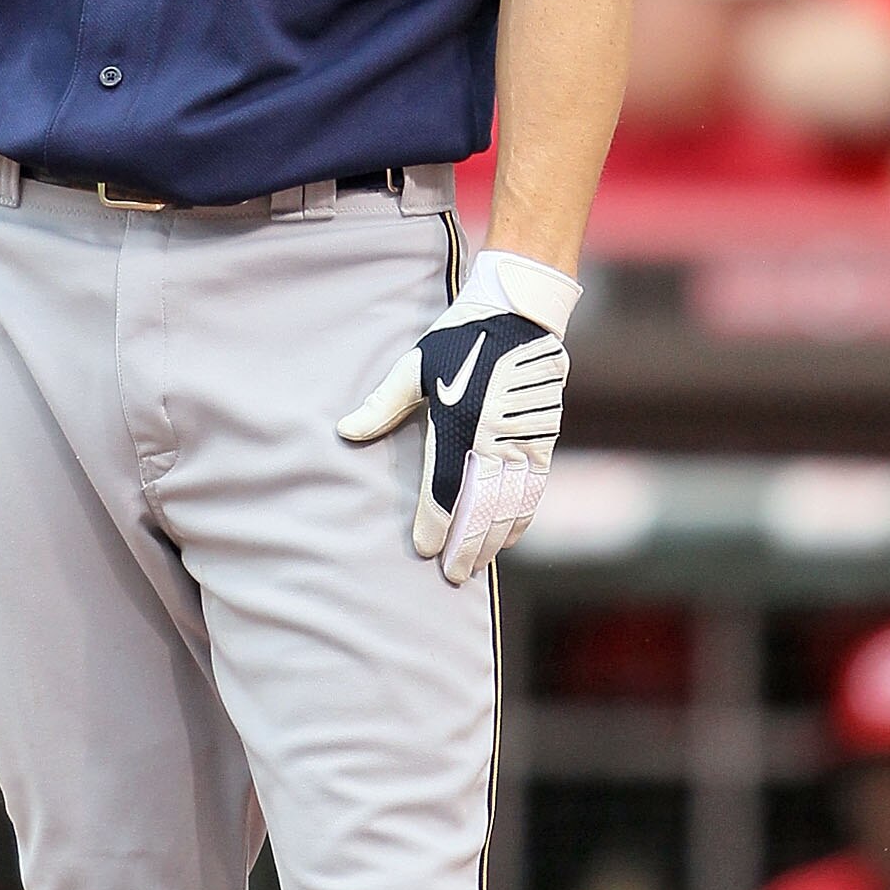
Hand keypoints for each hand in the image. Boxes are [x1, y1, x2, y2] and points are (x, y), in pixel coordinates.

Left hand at [337, 250, 577, 583]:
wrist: (521, 314)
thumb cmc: (461, 339)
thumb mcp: (416, 365)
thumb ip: (383, 404)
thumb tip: (345, 431)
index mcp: (460, 421)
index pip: (446, 485)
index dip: (436, 522)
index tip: (425, 550)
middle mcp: (495, 437)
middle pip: (481, 505)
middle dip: (466, 544)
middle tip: (452, 575)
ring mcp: (524, 440)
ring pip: (511, 503)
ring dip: (494, 538)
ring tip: (476, 565)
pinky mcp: (543, 438)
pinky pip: (534, 489)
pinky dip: (521, 517)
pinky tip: (509, 538)